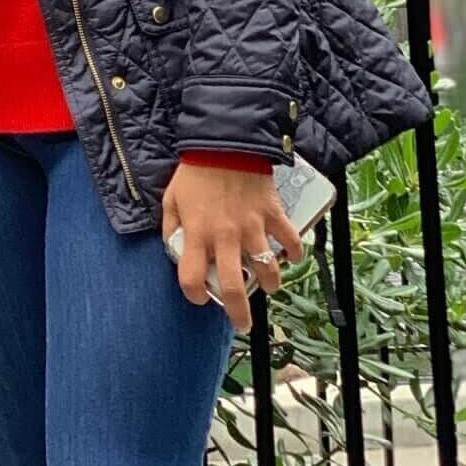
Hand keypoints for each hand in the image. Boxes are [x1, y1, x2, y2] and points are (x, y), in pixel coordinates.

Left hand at [161, 162, 301, 331]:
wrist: (225, 141)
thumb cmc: (195, 171)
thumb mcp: (171, 198)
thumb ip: (171, 227)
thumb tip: (175, 249)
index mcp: (196, 233)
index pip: (191, 278)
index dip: (194, 294)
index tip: (200, 297)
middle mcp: (225, 237)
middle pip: (233, 288)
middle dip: (239, 313)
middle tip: (242, 324)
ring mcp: (252, 227)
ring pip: (267, 271)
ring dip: (269, 283)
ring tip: (267, 284)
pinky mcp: (273, 214)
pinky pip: (291, 241)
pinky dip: (294, 252)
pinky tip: (291, 256)